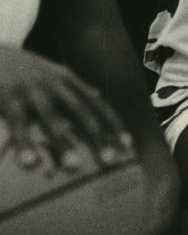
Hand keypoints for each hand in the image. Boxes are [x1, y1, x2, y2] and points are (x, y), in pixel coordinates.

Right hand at [0, 46, 134, 171]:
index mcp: (67, 79)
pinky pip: (19, 125)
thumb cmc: (23, 66)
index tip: (128, 144)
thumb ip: (72, 86)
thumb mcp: (51, 71)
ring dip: (63, 143)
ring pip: (51, 119)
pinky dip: (25, 144)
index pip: (95, 103)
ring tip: (75, 168)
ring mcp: (32, 90)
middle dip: (97, 136)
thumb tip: (96, 94)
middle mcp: (54, 83)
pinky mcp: (10, 98)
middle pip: (81, 111)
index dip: (112, 123)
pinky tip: (30, 164)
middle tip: (110, 161)